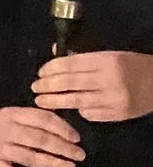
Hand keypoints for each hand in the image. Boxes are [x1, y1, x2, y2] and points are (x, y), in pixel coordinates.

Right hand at [0, 105, 82, 166]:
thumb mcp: (14, 116)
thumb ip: (36, 120)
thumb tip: (68, 132)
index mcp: (12, 114)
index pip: (42, 119)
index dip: (62, 128)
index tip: (77, 138)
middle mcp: (4, 130)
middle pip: (38, 139)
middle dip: (62, 148)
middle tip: (79, 155)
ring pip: (28, 157)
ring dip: (51, 163)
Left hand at [34, 51, 152, 124]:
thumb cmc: (132, 66)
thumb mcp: (110, 55)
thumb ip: (83, 57)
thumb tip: (55, 52)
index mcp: (107, 61)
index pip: (71, 64)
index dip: (51, 69)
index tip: (40, 73)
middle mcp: (109, 80)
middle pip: (69, 83)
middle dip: (47, 86)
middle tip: (34, 88)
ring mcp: (113, 99)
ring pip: (76, 101)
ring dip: (54, 102)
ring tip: (41, 101)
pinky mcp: (116, 115)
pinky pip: (89, 113)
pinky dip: (78, 110)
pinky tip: (71, 107)